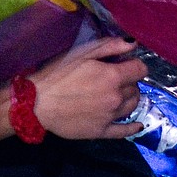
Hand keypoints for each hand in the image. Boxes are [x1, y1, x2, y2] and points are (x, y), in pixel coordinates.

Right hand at [31, 37, 146, 139]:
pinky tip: (137, 125)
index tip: (124, 65)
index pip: (140, 69)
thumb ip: (110, 46)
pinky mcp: (101, 131)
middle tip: (114, 79)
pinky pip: (124, 131)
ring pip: (132, 106)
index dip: (134, 65)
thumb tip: (133, 45)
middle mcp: (116, 97)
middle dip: (129, 81)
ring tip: (117, 95)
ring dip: (129, 98)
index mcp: (113, 76)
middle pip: (135, 88)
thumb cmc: (57, 73)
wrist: (36, 103)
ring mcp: (110, 116)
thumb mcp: (82, 53)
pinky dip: (133, 127)